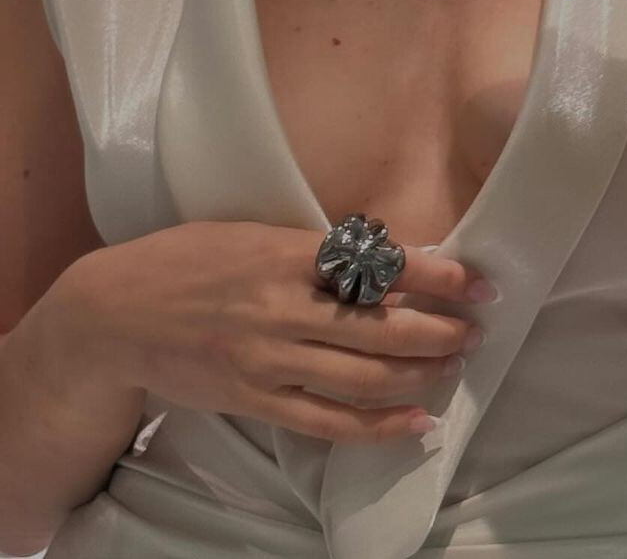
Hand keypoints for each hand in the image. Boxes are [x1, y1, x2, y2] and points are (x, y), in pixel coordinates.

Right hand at [63, 221, 490, 443]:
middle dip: (440, 330)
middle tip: (475, 328)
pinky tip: (416, 421)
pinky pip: (328, 422)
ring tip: (454, 365)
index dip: (436, 276)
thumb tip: (384, 259)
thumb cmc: (189, 259)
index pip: (379, 266)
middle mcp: (282, 308)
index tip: (477, 282)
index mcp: (286, 255)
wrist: (117, 314)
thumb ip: (314, 249)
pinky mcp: (255, 401)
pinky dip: (378, 426)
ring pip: (364, 378)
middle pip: (382, 328)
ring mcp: (268, 360)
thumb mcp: (254, 232)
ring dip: (420, 374)